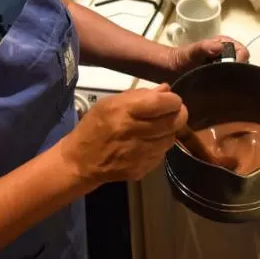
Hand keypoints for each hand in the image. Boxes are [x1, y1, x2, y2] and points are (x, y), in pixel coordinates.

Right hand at [60, 84, 186, 183]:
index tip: (171, 99)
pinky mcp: (142, 169)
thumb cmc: (95, 126)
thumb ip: (140, 95)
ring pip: (171, 138)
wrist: (81, 161)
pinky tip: (148, 143)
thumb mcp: (111, 103)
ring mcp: (140, 154)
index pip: (164, 103)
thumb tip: (166, 89)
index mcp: (125, 112)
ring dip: (169, 131)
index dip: (173, 100)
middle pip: (174, 121)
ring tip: (157, 128)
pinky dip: (159, 146)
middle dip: (178, 114)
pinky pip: (162, 154)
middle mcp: (134, 132)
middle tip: (172, 111)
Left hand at [164, 36, 249, 81]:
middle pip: (243, 65)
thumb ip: (204, 47)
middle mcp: (228, 55)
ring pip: (238, 75)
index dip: (240, 61)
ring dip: (234, 82)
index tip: (232, 72)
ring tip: (225, 89)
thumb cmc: (181, 58)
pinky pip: (230, 83)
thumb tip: (219, 47)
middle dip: (238, 74)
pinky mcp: (221, 79)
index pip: (243, 52)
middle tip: (229, 83)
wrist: (170, 70)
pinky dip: (229, 88)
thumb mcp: (192, 52)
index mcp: (225, 44)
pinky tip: (222, 93)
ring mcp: (225, 68)